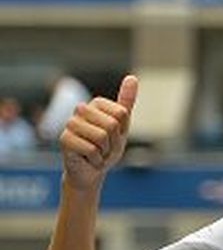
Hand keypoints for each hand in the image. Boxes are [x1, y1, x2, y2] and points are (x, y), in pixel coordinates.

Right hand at [60, 75, 136, 189]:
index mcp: (96, 104)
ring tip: (97, 153)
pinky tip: (89, 159)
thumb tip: (132, 77)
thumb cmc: (106, 147)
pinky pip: (91, 149)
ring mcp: (70, 124)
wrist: (91, 171)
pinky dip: (96, 159)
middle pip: (112, 124)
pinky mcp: (64, 139)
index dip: (122, 130)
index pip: (122, 113)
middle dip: (114, 142)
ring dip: (105, 152)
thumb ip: (126, 103)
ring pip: (102, 137)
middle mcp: (80, 110)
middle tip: (105, 147)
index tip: (114, 136)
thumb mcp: (121, 126)